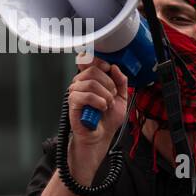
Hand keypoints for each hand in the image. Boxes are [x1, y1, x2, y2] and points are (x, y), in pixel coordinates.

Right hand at [67, 59, 128, 175]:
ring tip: (107, 105)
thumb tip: (114, 67)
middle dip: (109, 83)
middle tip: (112, 95)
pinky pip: (86, 95)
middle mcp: (81, 83)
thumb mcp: (122, 97)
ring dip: (105, 95)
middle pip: (93, 70)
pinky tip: (101, 108)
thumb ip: (121, 81)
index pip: (89, 60)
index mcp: (91, 79)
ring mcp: (75, 92)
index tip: (109, 69)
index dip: (100, 62)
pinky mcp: (73, 102)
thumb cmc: (107, 118)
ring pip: (91, 82)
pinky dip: (99, 102)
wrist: (102, 135)